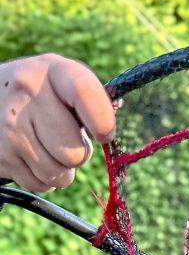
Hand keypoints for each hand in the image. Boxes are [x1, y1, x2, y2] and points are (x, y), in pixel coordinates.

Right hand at [0, 52, 115, 192]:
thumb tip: (112, 124)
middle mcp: (27, 94)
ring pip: (58, 174)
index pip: (84, 93)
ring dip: (61, 170)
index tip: (104, 135)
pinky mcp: (1, 155)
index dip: (102, 122)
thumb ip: (90, 100)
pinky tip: (32, 157)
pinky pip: (40, 184)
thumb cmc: (39, 94)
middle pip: (74, 152)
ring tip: (48, 149)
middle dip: (78, 155)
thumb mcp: (60, 82)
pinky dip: (42, 179)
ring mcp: (11, 126)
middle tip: (66, 142)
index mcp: (52, 70)